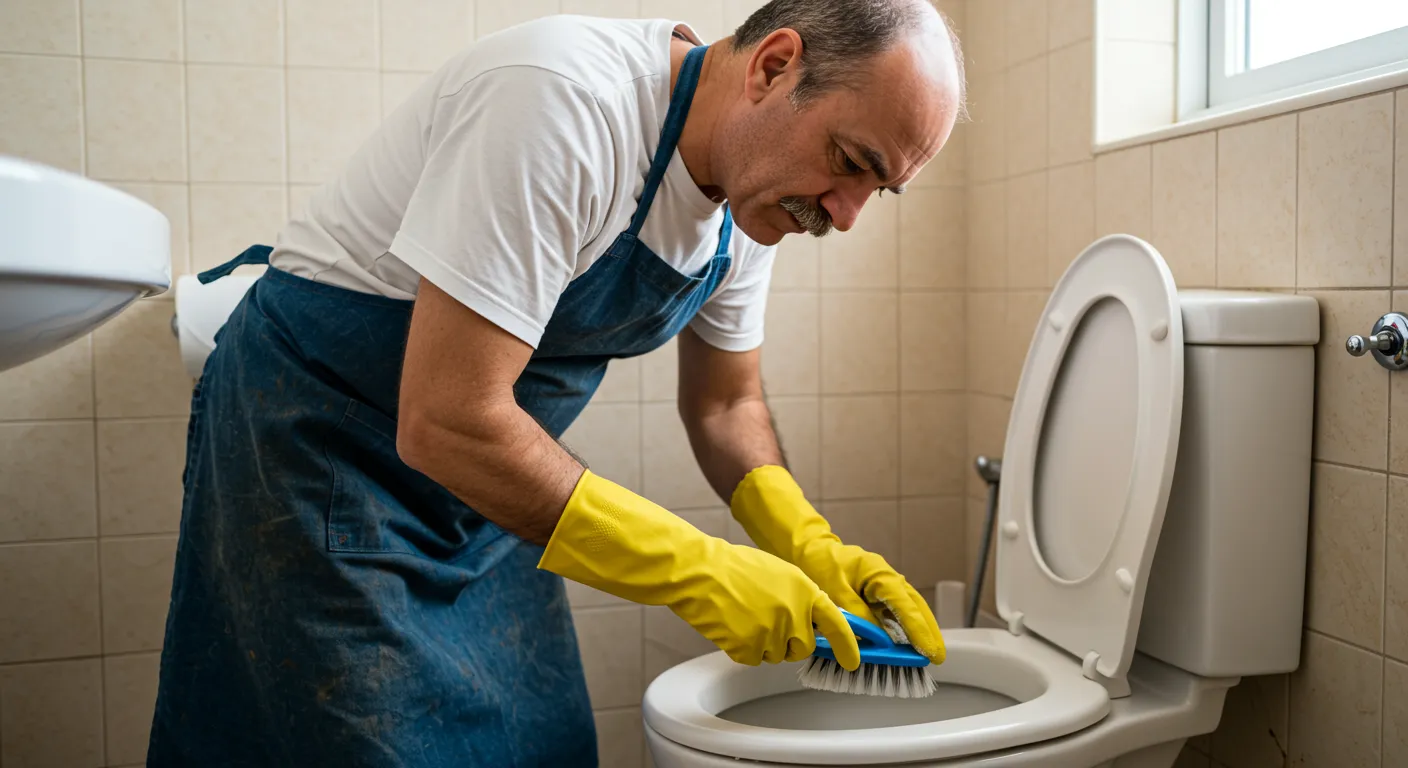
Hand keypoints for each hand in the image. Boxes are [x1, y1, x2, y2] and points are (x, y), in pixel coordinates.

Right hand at [537, 470, 860, 668]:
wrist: (700, 572)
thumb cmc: (735, 568)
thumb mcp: (780, 573)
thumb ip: (802, 596)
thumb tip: (815, 620)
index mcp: (805, 590)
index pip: (837, 624)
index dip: (849, 646)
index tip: (854, 662)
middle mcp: (794, 613)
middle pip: (804, 647)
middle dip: (791, 641)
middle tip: (768, 621)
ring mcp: (772, 633)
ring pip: (777, 655)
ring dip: (764, 643)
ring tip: (745, 615)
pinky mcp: (749, 649)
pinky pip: (753, 659)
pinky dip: (742, 648)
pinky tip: (732, 625)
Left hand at [730, 465, 945, 662]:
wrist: (810, 550)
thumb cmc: (821, 564)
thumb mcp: (834, 591)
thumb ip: (856, 616)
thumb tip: (873, 641)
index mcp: (880, 574)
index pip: (905, 605)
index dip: (919, 630)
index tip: (929, 651)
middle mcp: (888, 580)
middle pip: (916, 608)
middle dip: (928, 633)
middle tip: (938, 658)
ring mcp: (885, 588)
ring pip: (909, 611)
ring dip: (919, 632)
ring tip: (928, 655)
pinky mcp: (878, 596)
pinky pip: (895, 614)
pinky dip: (903, 629)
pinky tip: (907, 647)